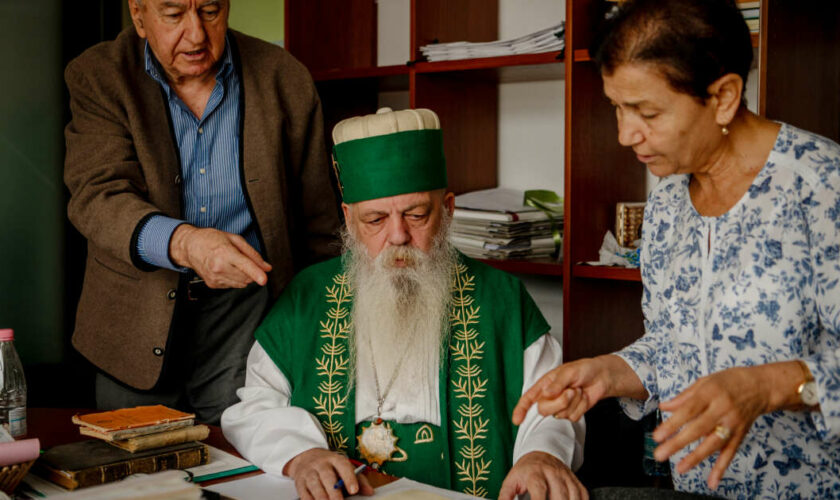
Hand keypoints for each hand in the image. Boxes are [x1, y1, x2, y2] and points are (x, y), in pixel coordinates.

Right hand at [169, 224, 271, 287]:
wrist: (190, 246)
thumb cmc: (211, 239)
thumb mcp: (234, 239)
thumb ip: (252, 254)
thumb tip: (266, 267)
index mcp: (224, 253)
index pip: (245, 266)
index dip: (257, 273)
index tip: (264, 280)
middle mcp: (218, 267)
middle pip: (246, 278)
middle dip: (252, 272)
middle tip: (244, 260)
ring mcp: (215, 278)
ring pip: (241, 284)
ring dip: (244, 276)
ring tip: (233, 263)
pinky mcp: (212, 284)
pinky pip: (232, 285)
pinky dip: (234, 278)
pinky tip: (226, 268)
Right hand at [284, 449, 373, 499]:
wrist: (306, 457)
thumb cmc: (330, 466)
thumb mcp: (345, 468)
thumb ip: (359, 479)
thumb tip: (370, 491)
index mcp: (335, 459)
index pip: (343, 466)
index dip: (349, 478)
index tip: (354, 490)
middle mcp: (321, 464)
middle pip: (327, 476)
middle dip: (333, 491)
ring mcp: (309, 472)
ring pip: (314, 484)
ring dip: (321, 497)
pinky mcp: (300, 482)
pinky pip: (303, 492)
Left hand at [498, 451, 586, 499]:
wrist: (541, 453)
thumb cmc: (526, 470)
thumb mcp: (511, 480)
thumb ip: (506, 496)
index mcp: (535, 473)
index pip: (539, 490)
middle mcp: (552, 474)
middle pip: (558, 496)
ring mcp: (566, 476)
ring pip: (573, 496)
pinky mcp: (575, 480)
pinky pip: (583, 495)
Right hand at [512, 355, 644, 424]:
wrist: (601, 377)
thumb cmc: (583, 369)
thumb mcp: (569, 372)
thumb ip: (557, 383)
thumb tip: (545, 394)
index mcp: (544, 385)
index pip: (528, 398)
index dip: (520, 409)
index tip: (516, 420)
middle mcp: (549, 397)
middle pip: (544, 409)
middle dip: (559, 402)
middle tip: (570, 391)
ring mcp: (560, 406)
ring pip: (560, 414)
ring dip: (573, 402)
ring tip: (578, 390)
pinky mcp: (572, 412)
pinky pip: (573, 417)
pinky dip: (581, 407)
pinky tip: (583, 397)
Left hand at [652, 364, 787, 489]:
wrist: (761, 386)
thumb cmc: (728, 382)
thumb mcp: (704, 382)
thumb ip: (684, 397)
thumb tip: (663, 407)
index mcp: (710, 393)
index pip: (688, 410)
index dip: (672, 424)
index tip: (657, 436)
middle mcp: (722, 409)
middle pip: (698, 428)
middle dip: (678, 443)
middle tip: (660, 454)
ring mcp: (733, 423)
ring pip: (714, 443)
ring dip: (696, 458)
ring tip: (680, 468)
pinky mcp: (741, 434)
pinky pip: (730, 452)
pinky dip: (721, 468)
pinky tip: (712, 481)